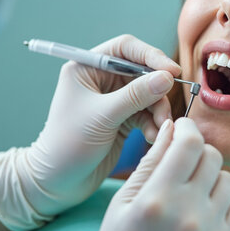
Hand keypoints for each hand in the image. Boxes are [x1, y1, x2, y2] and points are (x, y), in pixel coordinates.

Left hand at [0, 35, 181, 230]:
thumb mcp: (103, 116)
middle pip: (142, 71)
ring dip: (158, 110)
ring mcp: (113, 99)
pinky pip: (147, 113)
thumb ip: (135, 95)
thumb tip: (166, 77)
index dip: (150, 55)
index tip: (172, 71)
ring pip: (148, 93)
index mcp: (87, 67)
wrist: (58, 183)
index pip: (125, 48)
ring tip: (161, 128)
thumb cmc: (68, 145)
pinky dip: (153, 123)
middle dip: (157, 89)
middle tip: (166, 108)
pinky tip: (153, 137)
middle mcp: (101, 79)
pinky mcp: (123, 118)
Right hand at [94, 118, 229, 230]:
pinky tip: (204, 206)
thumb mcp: (123, 202)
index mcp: (158, 199)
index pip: (190, 143)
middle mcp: (189, 214)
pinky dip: (224, 199)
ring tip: (192, 187)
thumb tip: (171, 127)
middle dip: (197, 150)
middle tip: (183, 159)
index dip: (187, 127)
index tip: (182, 128)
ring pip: (229, 178)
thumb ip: (150, 162)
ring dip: (212, 175)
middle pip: (212, 156)